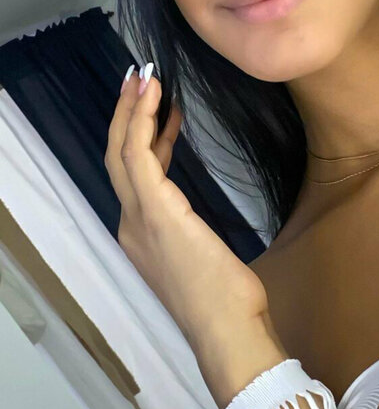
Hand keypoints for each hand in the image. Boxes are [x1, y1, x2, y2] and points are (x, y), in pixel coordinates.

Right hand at [105, 63, 269, 354]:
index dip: (147, 139)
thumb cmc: (228, 302)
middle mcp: (132, 226)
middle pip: (119, 159)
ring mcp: (139, 220)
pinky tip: (156, 99)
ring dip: (131, 111)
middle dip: (127, 116)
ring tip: (144, 78)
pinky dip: (142, 123)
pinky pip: (139, 157)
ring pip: (123, 152)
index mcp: (144, 237)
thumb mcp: (208, 259)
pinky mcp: (156, 213)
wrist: (226, 330)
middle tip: (140, 80)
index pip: (139, 176)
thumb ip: (194, 235)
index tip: (163, 110)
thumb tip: (198, 220)